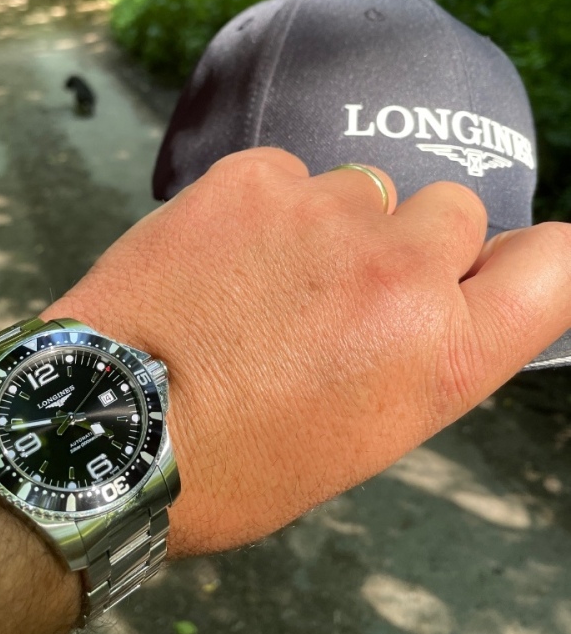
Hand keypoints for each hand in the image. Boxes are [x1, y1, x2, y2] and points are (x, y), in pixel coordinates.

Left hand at [44, 148, 570, 557]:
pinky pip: (288, 173)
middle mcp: (400, 269)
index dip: (535, 260)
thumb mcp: (364, 434)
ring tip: (268, 277)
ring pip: (366, 186)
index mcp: (441, 353)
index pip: (553, 266)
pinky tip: (223, 253)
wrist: (108, 425)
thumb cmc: (239, 460)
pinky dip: (268, 204)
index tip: (497, 267)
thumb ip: (425, 350)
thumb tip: (442, 289)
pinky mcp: (252, 177)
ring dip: (336, 222)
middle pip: (456, 208)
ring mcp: (324, 211)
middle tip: (349, 288)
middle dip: (416, 242)